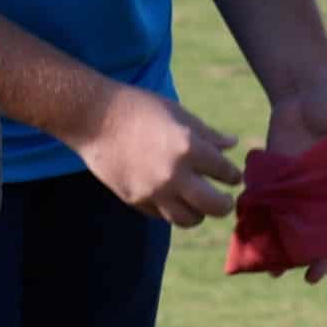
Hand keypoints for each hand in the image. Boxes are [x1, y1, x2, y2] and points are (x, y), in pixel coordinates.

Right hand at [72, 84, 242, 227]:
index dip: (233, 174)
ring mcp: (153, 191)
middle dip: (225, 204)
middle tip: (225, 199)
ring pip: (189, 219)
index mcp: (188, 147)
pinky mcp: (135, 201)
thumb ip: (207, 133)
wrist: (93, 118)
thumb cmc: (137, 107)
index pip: (225, 172)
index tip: (233, 175)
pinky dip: (172, 210)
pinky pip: (163, 216)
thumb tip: (232, 145)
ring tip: (198, 201)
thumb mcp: (177, 112)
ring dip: (198, 212)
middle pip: (214, 206)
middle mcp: (173, 174)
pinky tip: (172, 197)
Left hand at [263, 80, 326, 282]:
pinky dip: (265, 226)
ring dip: (288, 249)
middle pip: (326, 233)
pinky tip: (254, 244)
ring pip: (297, 228)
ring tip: (276, 272)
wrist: (302, 94)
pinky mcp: (279, 181)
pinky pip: (273, 209)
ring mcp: (301, 190)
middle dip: (321, 257)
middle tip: (311, 278)